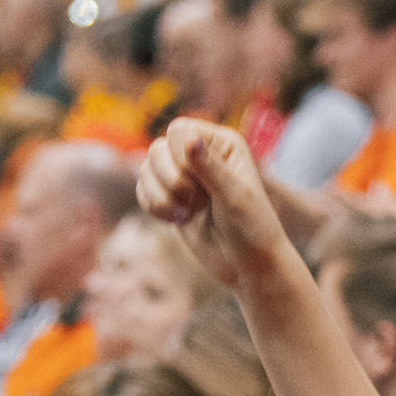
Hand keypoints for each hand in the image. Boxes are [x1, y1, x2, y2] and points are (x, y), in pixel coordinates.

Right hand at [135, 118, 292, 289]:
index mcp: (222, 145)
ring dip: (161, 195)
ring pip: (146, 169)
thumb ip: (209, 167)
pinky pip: (143, 189)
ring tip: (187, 214)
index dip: (180, 156)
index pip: (179, 130)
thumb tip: (189, 138)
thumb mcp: (234, 196)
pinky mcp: (171, 198)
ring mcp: (184, 177)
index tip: (201, 184)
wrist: (248, 265)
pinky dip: (153, 206)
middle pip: (157, 149)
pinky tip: (177, 220)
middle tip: (195, 201)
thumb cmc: (252, 228)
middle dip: (170, 179)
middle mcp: (201, 155)